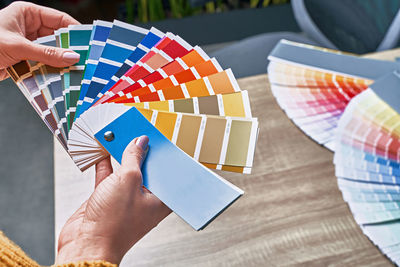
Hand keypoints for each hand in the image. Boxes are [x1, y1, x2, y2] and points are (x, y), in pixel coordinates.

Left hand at [0, 1, 80, 79]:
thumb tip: (72, 57)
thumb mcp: (18, 47)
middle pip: (57, 38)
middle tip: (83, 60)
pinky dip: (50, 70)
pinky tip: (59, 77)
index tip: (88, 42)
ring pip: (51, 52)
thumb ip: (47, 53)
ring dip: (59, 62)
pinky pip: (43, 63)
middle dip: (68, 50)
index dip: (75, 30)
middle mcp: (28, 27)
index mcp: (27, 14)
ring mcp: (27, 44)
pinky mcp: (24, 58)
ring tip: (73, 71)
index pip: (59, 19)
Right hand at [56, 136, 170, 264]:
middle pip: (145, 169)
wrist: (85, 244)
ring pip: (126, 170)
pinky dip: (105, 162)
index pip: (166, 173)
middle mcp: (144, 198)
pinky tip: (104, 149)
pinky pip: (108, 175)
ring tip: (121, 136)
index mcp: (159, 200)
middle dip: (141, 151)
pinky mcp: (107, 197)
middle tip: (139, 133)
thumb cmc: (113, 224)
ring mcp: (124, 198)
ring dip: (121, 154)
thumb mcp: (128, 181)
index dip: (164, 156)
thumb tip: (139, 142)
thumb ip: (134, 158)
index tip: (161, 140)